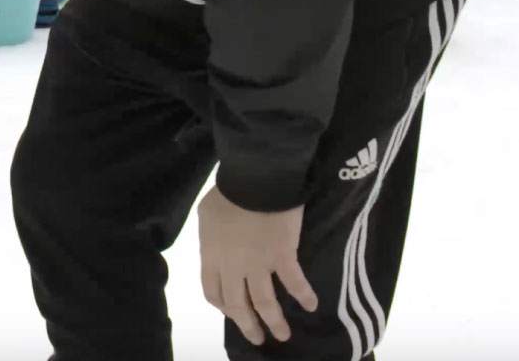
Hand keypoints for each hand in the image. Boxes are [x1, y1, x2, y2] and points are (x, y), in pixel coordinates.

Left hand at [198, 187, 316, 346]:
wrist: (254, 178)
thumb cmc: (229, 192)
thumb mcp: (207, 216)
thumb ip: (211, 238)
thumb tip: (217, 250)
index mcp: (212, 255)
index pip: (213, 291)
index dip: (223, 306)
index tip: (232, 313)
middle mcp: (233, 265)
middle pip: (238, 304)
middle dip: (248, 325)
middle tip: (257, 338)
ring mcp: (259, 263)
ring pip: (265, 302)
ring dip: (274, 322)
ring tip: (282, 335)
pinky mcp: (283, 255)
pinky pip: (294, 282)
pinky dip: (304, 295)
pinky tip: (311, 306)